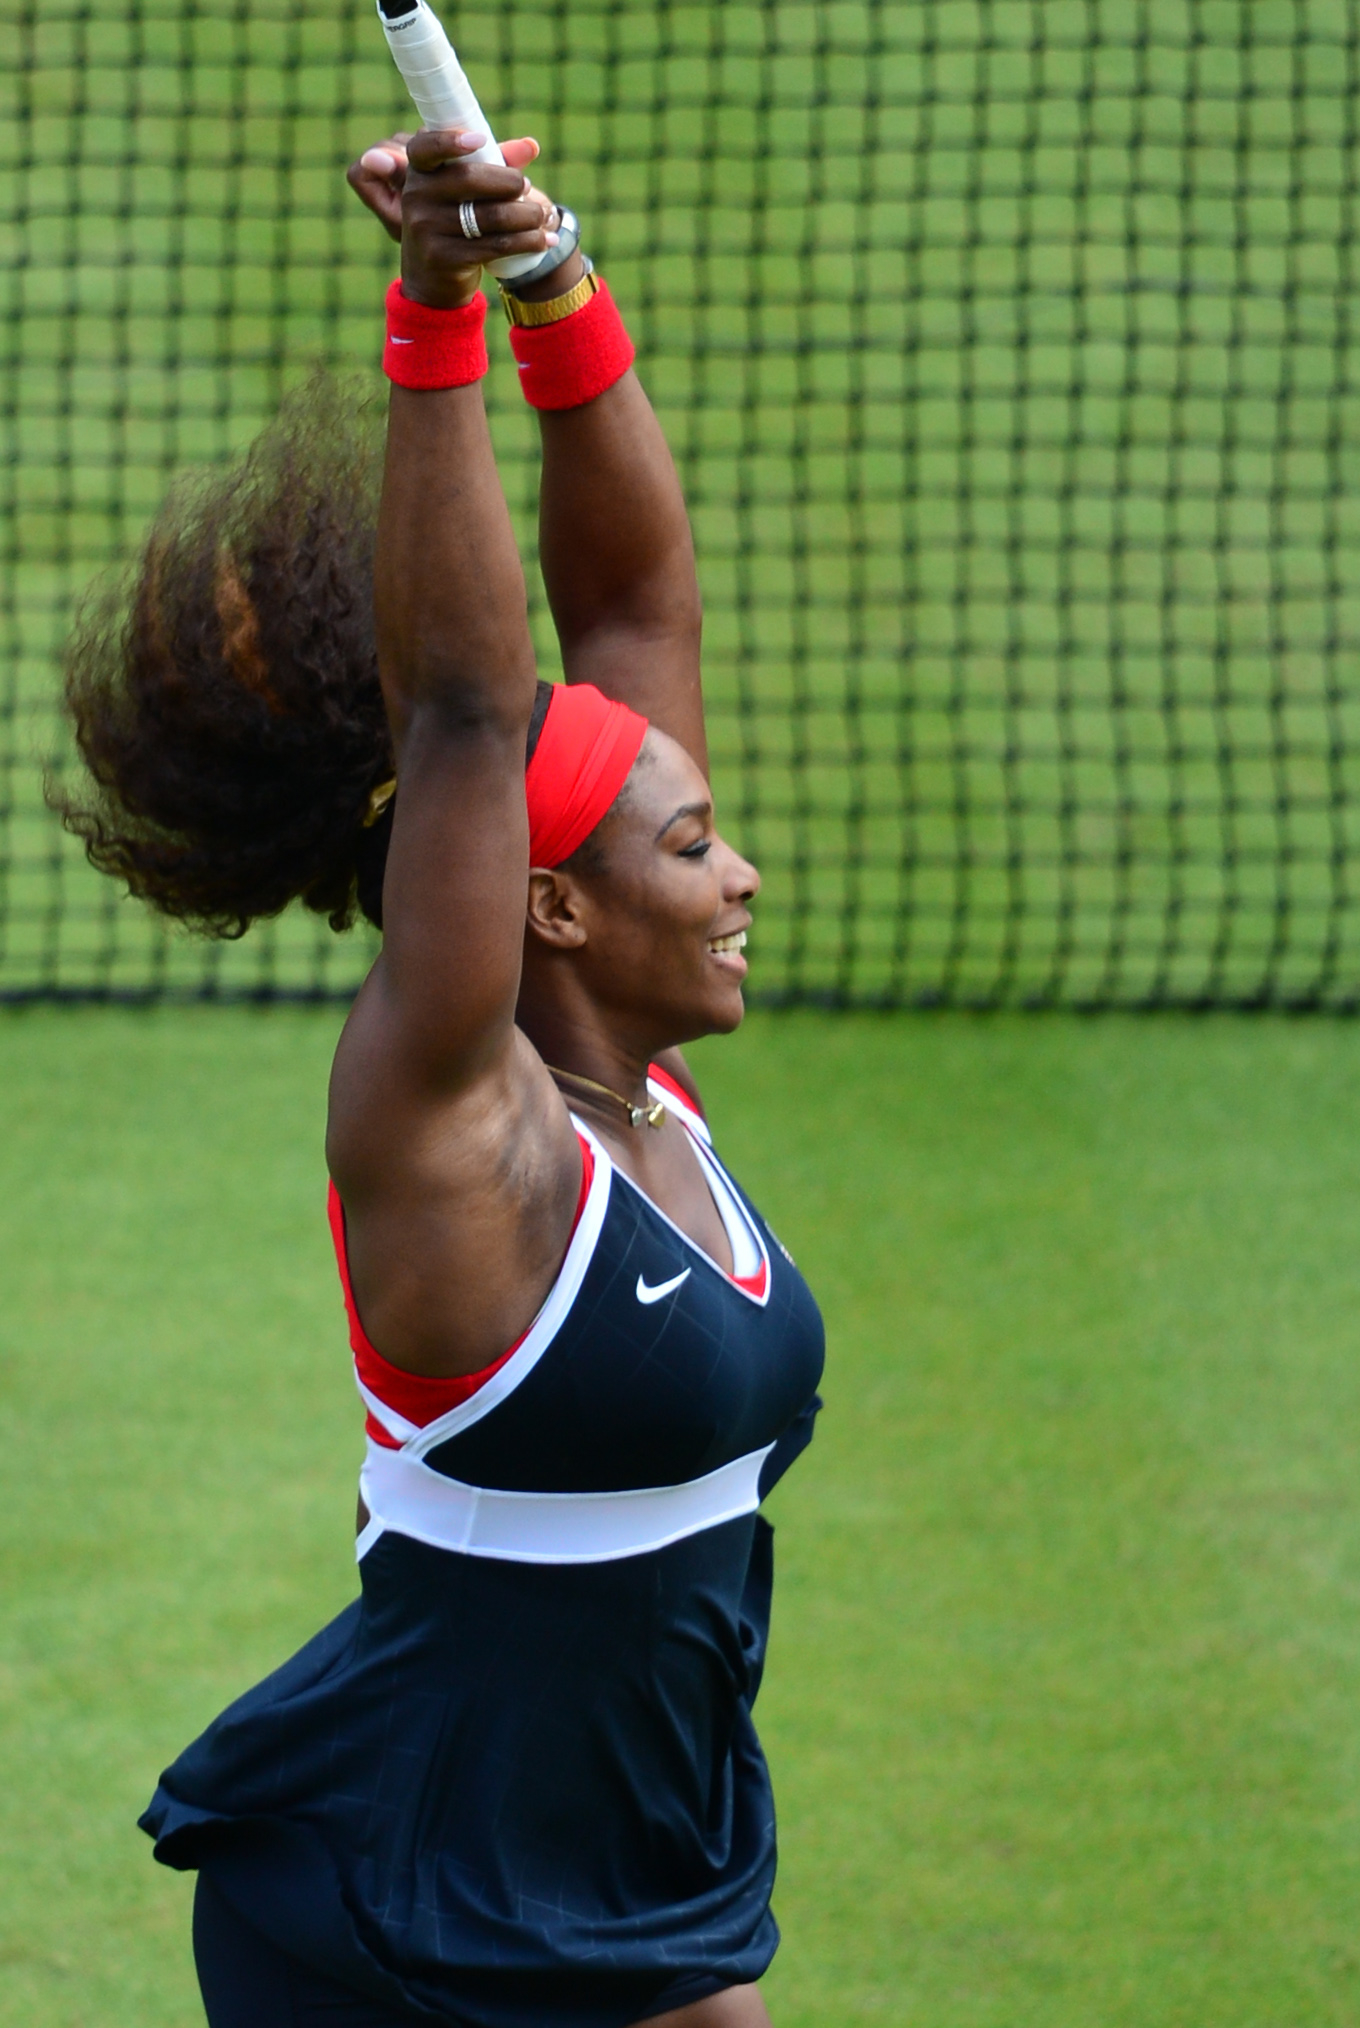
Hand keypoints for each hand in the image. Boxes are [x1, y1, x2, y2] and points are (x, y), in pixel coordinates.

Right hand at [347, 128, 549, 248]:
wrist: (433, 281)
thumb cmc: (455, 223)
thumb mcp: (465, 191)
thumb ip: (494, 163)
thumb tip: (532, 146)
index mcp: (419, 171)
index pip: (425, 147)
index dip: (449, 141)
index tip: (480, 140)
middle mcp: (417, 197)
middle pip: (470, 179)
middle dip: (510, 181)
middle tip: (528, 186)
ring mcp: (427, 229)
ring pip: (491, 215)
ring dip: (527, 215)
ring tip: (543, 215)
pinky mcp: (445, 259)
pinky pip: (497, 245)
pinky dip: (528, 241)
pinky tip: (545, 241)